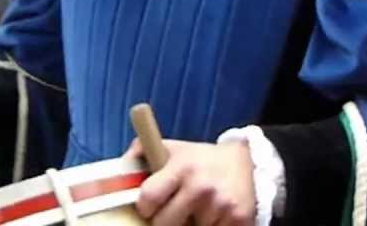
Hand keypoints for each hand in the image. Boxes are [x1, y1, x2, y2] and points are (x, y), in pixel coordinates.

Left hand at [126, 139, 255, 225]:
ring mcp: (220, 206)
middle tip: (172, 213)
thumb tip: (120, 166)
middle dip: (164, 221)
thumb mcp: (173, 149)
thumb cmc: (200, 159)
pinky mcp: (238, 220)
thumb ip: (142, 153)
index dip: (145, 207)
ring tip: (196, 211)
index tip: (149, 207)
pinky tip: (211, 217)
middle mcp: (200, 187)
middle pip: (164, 225)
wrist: (246, 162)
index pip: (148, 199)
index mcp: (181, 167)